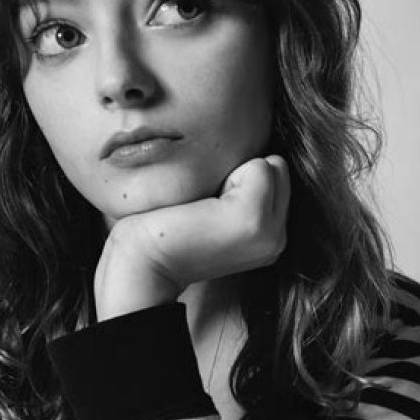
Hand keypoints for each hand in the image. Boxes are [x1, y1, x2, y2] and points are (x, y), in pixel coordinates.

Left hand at [95, 155, 289, 319]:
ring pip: (270, 165)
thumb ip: (244, 190)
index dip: (238, 180)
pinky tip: (202, 208)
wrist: (142, 262)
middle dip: (239, 175)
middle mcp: (277, 239)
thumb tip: (266, 157)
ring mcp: (269, 232)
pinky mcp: (253, 218)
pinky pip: (259, 166)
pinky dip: (226, 173)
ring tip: (203, 209)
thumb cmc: (167, 231)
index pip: (276, 176)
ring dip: (231, 175)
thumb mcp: (216, 211)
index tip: (208, 210)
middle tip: (204, 209)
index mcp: (270, 238)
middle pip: (277, 168)